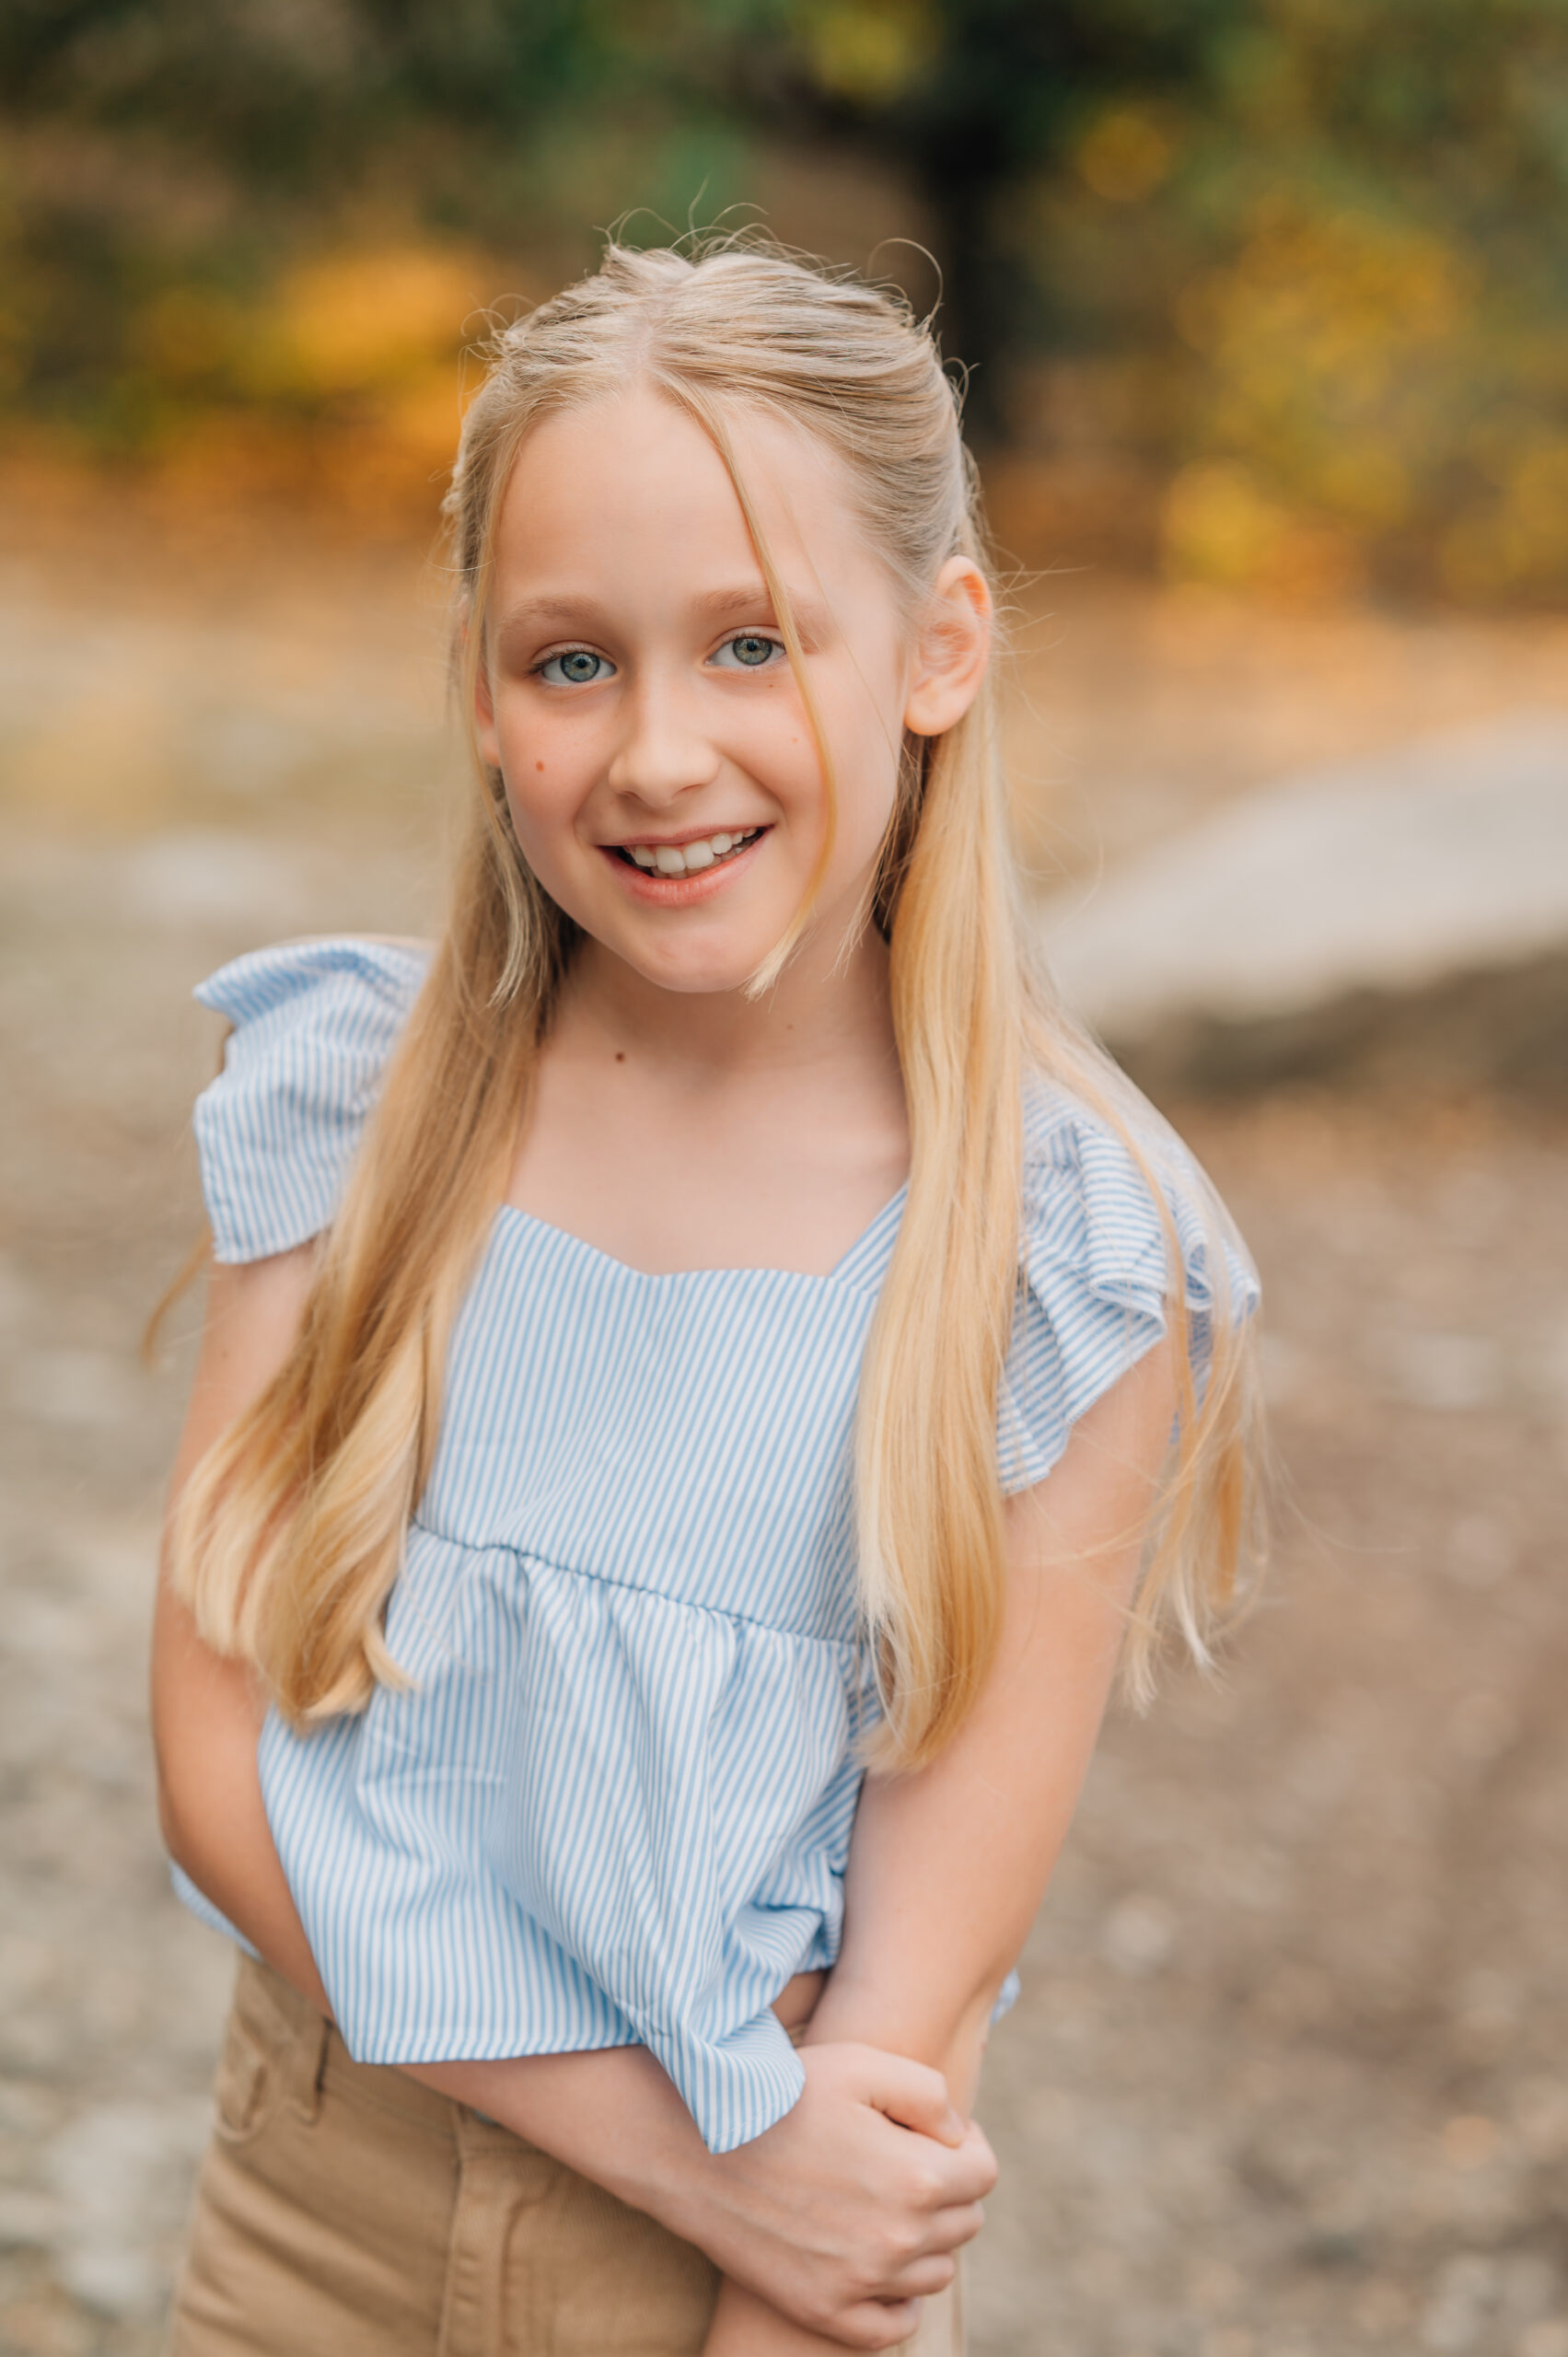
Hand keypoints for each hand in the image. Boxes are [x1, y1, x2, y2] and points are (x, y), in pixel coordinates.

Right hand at [652, 2041, 994, 2349]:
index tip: (936, 2134)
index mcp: (916, 2178)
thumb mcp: (861, 2063)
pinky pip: (892, 2327)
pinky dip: (897, 2302)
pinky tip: (877, 2266)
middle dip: (948, 2190)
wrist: (698, 2148)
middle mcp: (898, 2241)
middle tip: (904, 2162)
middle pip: (965, 2223)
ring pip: (936, 2273)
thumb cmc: (782, 2097)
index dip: (967, 2147)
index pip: (984, 2174)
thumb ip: (929, 2093)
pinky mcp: (824, 2311)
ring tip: (885, 2205)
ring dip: (925, 2241)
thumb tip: (958, 2135)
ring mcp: (861, 2284)